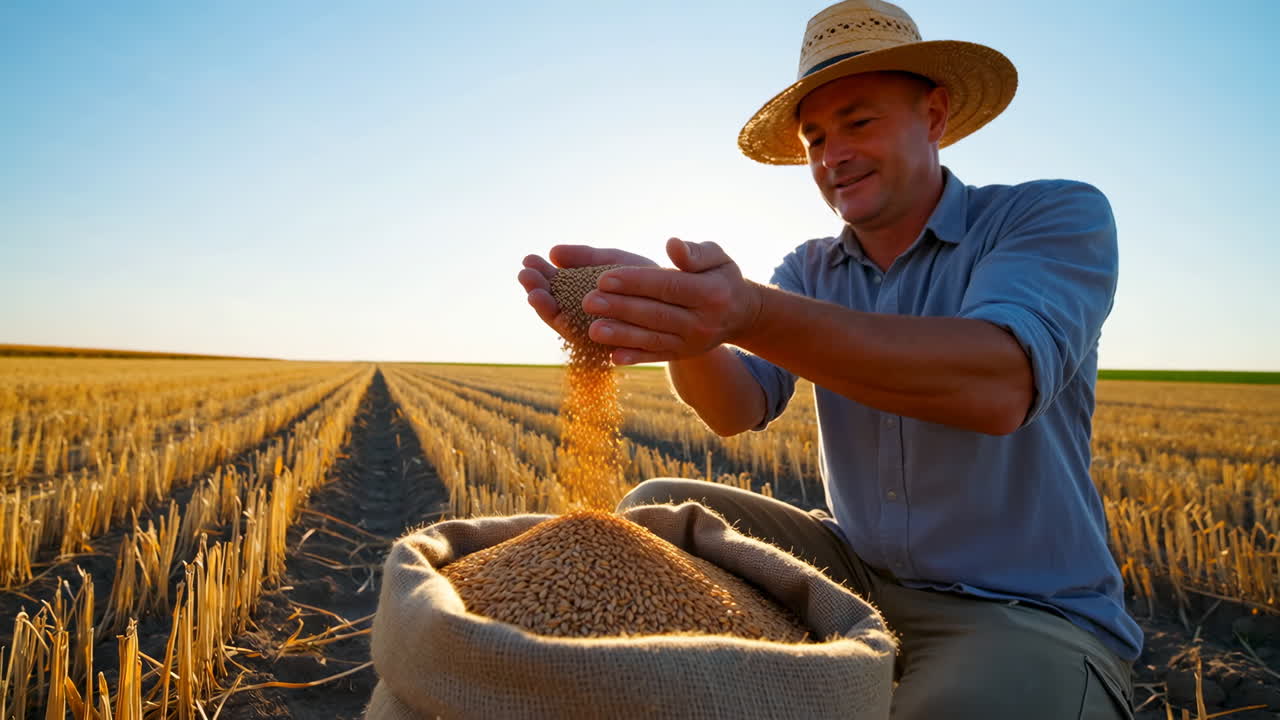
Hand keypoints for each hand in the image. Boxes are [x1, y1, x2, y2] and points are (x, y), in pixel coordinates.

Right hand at [518, 245, 657, 339]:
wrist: (682, 306)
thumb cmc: (646, 280)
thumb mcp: (614, 262)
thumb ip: (586, 256)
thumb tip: (553, 252)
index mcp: (580, 294)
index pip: (553, 286)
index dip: (539, 274)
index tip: (528, 259)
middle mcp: (582, 317)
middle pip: (552, 306)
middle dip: (537, 291)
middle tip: (525, 277)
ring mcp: (592, 334)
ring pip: (564, 325)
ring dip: (547, 311)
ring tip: (536, 296)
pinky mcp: (607, 349)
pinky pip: (589, 343)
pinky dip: (576, 333)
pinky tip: (564, 320)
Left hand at [582, 238, 762, 364]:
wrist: (740, 314)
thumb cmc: (720, 277)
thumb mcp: (716, 257)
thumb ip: (694, 252)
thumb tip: (672, 245)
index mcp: (711, 292)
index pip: (668, 286)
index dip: (636, 282)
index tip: (604, 278)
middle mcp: (703, 320)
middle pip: (656, 314)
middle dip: (621, 309)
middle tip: (587, 302)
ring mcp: (692, 341)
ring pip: (653, 338)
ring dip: (622, 336)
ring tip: (593, 330)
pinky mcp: (681, 354)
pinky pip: (656, 356)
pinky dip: (634, 357)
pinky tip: (612, 357)